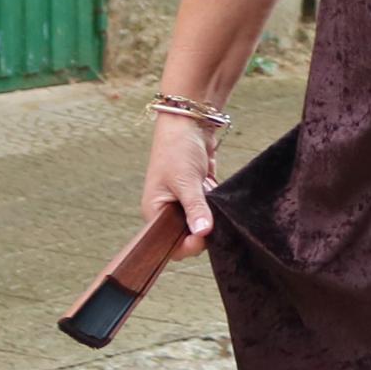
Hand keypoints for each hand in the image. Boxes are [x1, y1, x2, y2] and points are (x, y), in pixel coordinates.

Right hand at [142, 115, 219, 255]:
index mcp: (154, 212)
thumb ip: (195, 208)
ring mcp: (184, 205)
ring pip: (201, 225)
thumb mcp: (186, 181)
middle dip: (202, 231)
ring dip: (211, 217)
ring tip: (210, 199)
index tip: (204, 237)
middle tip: (212, 216)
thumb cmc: (177, 150)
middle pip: (188, 237)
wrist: (190, 124)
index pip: (170, 244)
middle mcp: (168, 212)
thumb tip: (203, 233)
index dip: (188, 245)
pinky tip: (215, 193)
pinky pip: (210, 211)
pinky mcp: (199, 197)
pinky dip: (216, 207)